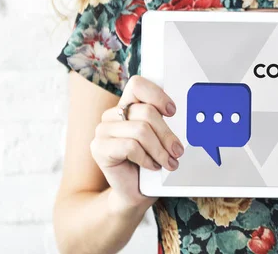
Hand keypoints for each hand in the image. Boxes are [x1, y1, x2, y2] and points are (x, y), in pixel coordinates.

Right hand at [90, 75, 183, 213]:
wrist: (135, 193)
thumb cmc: (149, 164)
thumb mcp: (160, 138)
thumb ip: (162, 122)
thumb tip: (178, 113)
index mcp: (127, 107)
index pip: (137, 84)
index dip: (157, 95)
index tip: (172, 111)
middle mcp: (113, 115)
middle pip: (146, 112)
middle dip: (167, 134)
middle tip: (177, 150)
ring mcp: (103, 131)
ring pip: (140, 130)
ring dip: (159, 150)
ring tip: (166, 161)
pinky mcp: (98, 148)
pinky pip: (130, 146)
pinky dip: (146, 158)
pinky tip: (149, 166)